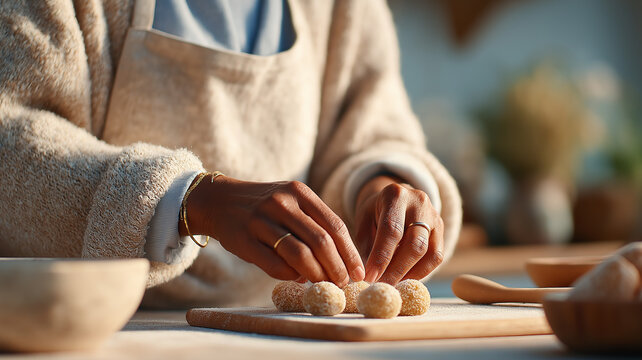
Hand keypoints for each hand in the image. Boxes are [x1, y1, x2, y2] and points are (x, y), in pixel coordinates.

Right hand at [179, 174, 364, 286]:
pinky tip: (298, 278)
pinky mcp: (244, 240)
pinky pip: (275, 265)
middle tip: (344, 283)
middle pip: (321, 241)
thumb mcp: (290, 200)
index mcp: (299, 192)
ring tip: (324, 284)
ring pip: (300, 254)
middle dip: (337, 267)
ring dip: (316, 275)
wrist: (218, 201)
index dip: (350, 252)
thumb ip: (314, 222)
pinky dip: (291, 276)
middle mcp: (281, 203)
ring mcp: (261, 221)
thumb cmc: (264, 206)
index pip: (334, 225)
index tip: (358, 272)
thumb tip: (342, 260)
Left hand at [354, 175, 443, 283]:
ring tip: (392, 285)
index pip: (391, 230)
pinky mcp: (442, 230)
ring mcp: (434, 216)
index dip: (381, 257)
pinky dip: (421, 272)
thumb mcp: (364, 220)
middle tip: (382, 286)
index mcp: (395, 195)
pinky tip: (405, 278)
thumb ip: (366, 246)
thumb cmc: (376, 212)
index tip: (370, 277)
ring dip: (410, 274)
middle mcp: (419, 203)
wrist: (397, 198)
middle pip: (414, 244)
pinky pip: (436, 257)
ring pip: (429, 253)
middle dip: (397, 270)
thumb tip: (367, 275)